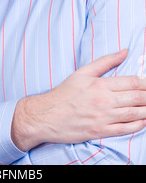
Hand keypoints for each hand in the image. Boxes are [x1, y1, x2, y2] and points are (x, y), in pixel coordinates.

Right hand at [11, 50, 145, 150]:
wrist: (47, 115)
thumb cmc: (64, 93)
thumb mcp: (83, 72)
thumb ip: (105, 61)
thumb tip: (124, 51)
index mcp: (100, 84)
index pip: (132, 82)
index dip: (145, 83)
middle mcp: (104, 101)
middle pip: (136, 97)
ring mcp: (103, 117)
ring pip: (134, 114)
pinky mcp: (100, 131)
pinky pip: (125, 129)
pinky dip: (138, 125)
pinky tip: (143, 121)